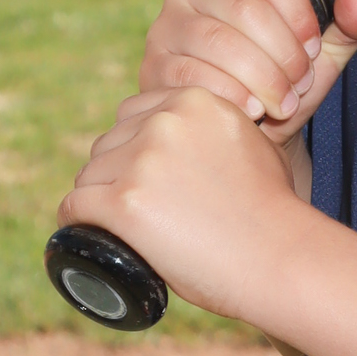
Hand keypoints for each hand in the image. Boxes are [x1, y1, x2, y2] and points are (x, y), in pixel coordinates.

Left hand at [58, 85, 302, 327]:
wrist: (280, 255)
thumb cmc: (274, 210)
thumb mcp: (254, 144)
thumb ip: (218, 130)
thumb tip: (192, 145)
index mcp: (194, 100)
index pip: (134, 113)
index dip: (134, 146)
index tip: (142, 176)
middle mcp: (164, 123)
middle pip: (108, 144)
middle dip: (115, 174)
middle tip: (138, 210)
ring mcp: (141, 162)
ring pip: (89, 176)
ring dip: (97, 200)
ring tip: (120, 228)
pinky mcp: (124, 203)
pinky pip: (76, 206)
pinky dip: (76, 222)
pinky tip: (84, 232)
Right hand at [139, 0, 356, 139]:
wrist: (244, 133)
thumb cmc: (284, 81)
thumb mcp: (323, 53)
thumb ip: (353, 23)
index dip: (301, 15)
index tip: (314, 49)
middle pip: (246, 9)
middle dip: (284, 55)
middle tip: (300, 85)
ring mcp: (168, 25)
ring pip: (219, 43)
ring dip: (262, 79)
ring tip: (283, 104)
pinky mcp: (154, 65)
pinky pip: (192, 75)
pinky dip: (231, 96)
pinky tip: (253, 113)